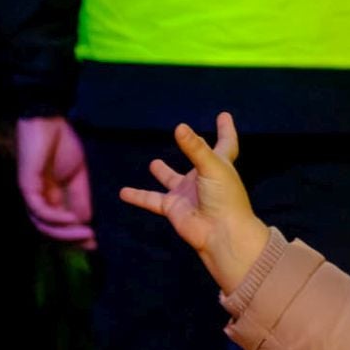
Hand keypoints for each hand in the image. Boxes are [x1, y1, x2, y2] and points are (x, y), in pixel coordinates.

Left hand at [15, 116, 95, 247]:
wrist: (49, 120)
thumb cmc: (63, 143)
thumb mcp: (79, 175)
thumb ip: (81, 198)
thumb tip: (85, 222)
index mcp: (51, 196)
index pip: (59, 224)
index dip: (75, 236)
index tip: (95, 244)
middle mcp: (39, 198)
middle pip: (50, 229)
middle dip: (71, 239)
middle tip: (91, 244)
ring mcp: (31, 193)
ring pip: (43, 224)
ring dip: (64, 232)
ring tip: (86, 234)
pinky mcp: (27, 185)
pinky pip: (39, 209)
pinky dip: (55, 218)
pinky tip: (72, 220)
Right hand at [117, 113, 270, 293]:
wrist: (221, 234)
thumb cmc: (225, 198)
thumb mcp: (212, 167)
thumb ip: (194, 148)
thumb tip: (179, 127)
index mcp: (220, 166)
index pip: (226, 143)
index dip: (225, 130)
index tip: (224, 116)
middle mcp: (204, 178)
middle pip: (199, 159)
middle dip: (194, 148)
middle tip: (184, 135)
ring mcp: (188, 193)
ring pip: (172, 179)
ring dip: (163, 172)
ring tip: (153, 164)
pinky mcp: (173, 208)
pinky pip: (151, 199)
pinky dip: (137, 196)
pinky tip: (123, 192)